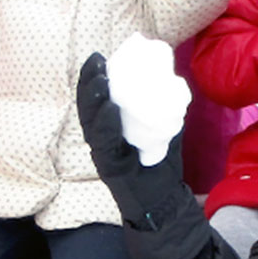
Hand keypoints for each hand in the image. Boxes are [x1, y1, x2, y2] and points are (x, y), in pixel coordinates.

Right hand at [76, 53, 196, 234]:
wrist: (165, 201)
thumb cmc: (160, 162)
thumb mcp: (163, 128)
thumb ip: (162, 106)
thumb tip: (168, 75)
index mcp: (110, 127)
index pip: (96, 100)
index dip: (94, 78)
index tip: (98, 57)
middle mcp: (101, 139)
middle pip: (89, 107)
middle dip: (90, 83)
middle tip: (96, 61)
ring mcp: (103, 154)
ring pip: (92, 123)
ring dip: (93, 99)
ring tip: (98, 77)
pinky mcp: (110, 168)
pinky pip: (105, 144)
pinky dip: (105, 125)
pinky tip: (109, 108)